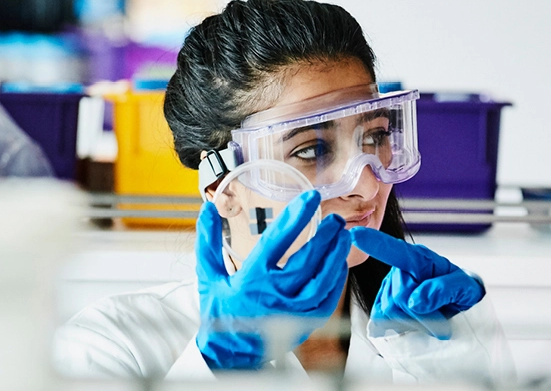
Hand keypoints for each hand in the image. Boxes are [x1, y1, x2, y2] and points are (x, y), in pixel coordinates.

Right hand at [195, 190, 353, 369]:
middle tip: (335, 218)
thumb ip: (207, 240)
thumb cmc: (218, 312)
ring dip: (335, 255)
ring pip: (322, 280)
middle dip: (325, 235)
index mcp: (251, 279)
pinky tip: (339, 264)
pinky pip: (327, 299)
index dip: (296, 216)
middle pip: (307, 259)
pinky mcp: (304, 324)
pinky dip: (336, 280)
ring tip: (343, 235)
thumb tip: (207, 208)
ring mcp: (292, 312)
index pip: (278, 240)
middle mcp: (274, 295)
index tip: (310, 198)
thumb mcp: (207, 275)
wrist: (229, 354)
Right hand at [350, 227, 484, 339]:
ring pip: (390, 311)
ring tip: (429, 317)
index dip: (375, 243)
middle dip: (422, 314)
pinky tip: (411, 321)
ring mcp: (389, 286)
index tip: (356, 236)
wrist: (458, 301)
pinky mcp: (382, 304)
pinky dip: (397, 326)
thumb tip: (416, 302)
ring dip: (413, 322)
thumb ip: (443, 290)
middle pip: (399, 298)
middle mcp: (399, 269)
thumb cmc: (462, 289)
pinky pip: (381, 320)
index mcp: (419, 258)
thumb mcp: (465, 288)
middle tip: (440, 315)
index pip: (394, 250)